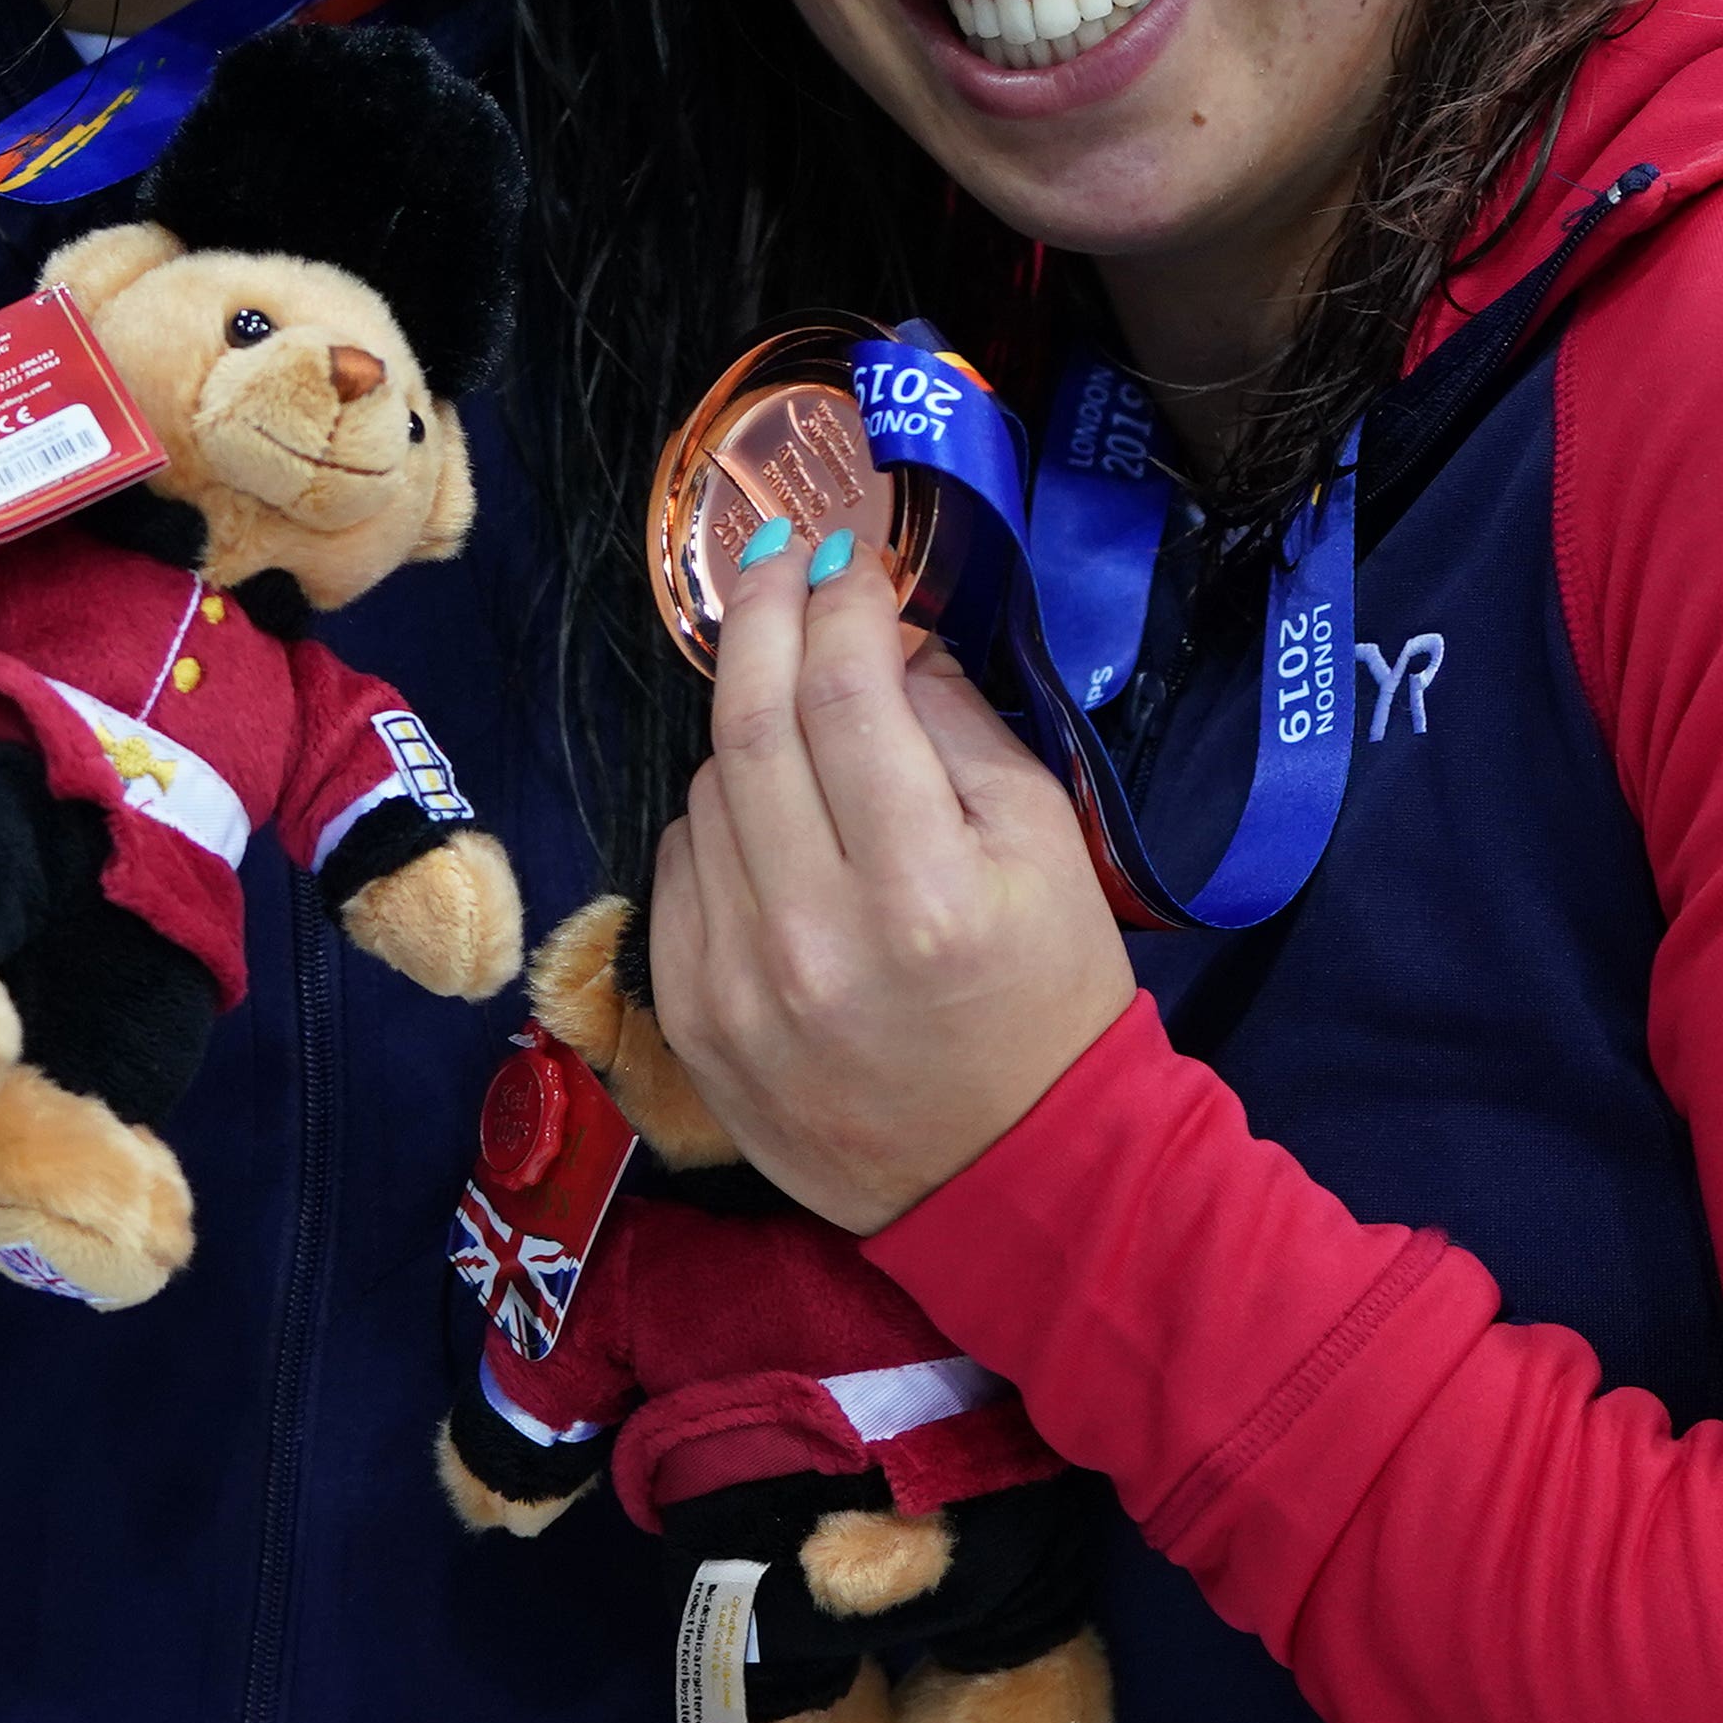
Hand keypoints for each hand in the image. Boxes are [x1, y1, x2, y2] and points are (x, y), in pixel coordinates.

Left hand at [647, 527, 1134, 1234]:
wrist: (1009, 1174)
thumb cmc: (1045, 997)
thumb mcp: (1045, 849)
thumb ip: (960, 726)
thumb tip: (881, 633)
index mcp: (922, 891)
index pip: (845, 697)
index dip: (837, 602)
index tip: (842, 548)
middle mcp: (813, 938)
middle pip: (749, 728)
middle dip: (760, 619)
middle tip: (773, 554)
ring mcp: (736, 985)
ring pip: (704, 793)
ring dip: (746, 728)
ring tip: (800, 720)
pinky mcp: (691, 1021)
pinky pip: (677, 870)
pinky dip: (716, 822)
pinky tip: (768, 822)